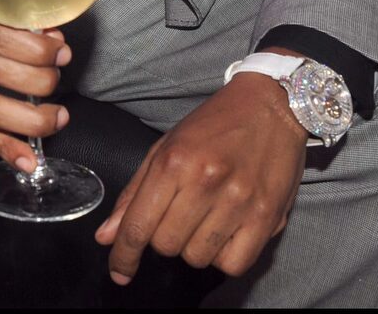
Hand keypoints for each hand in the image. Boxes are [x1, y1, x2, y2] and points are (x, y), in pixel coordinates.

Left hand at [95, 73, 307, 283]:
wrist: (270, 106)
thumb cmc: (213, 125)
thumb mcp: (165, 148)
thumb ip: (134, 194)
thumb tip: (106, 236)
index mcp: (174, 162)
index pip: (138, 225)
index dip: (123, 255)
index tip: (119, 270)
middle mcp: (206, 183)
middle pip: (166, 245)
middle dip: (161, 239)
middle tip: (175, 217)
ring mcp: (239, 201)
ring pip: (197, 257)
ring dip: (192, 247)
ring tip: (202, 220)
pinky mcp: (268, 217)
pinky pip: (234, 264)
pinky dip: (223, 257)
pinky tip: (223, 234)